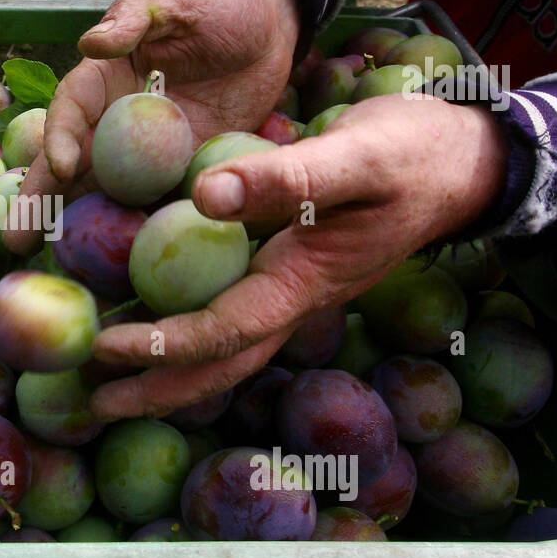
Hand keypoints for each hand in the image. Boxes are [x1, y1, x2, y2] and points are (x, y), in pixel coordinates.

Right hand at [3, 0, 301, 253]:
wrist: (270, 31)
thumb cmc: (217, 4)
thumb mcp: (178, 0)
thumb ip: (138, 17)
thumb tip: (92, 42)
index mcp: (102, 80)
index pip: (70, 113)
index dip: (60, 139)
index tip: (65, 167)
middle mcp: (115, 124)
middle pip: (70, 167)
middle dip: (42, 201)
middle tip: (19, 240)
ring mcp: (147, 156)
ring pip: (104, 195)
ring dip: (81, 229)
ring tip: (59, 265)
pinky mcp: (181, 175)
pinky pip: (156, 206)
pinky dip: (140, 233)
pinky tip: (127, 267)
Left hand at [87, 94, 509, 419]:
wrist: (463, 159)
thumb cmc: (415, 156)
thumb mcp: (358, 157)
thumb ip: (287, 178)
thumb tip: (203, 196)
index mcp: (305, 283)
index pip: (226, 331)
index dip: (164, 346)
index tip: (105, 349)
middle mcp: (294, 297)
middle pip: (221, 362)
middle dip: (158, 387)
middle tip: (93, 401)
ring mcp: (293, 286)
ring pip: (225, 341)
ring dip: (168, 364)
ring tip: (109, 376)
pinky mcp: (289, 264)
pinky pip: (230, 304)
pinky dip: (187, 316)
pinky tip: (150, 307)